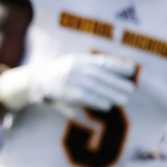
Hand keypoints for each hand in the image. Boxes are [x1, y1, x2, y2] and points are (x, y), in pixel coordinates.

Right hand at [0, 54, 135, 111]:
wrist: (34, 80)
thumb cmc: (60, 75)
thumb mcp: (76, 65)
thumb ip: (96, 67)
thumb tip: (127, 67)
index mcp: (78, 60)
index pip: (100, 61)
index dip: (117, 65)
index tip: (132, 69)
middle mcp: (73, 68)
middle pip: (98, 76)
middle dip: (115, 82)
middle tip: (131, 90)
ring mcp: (66, 79)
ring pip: (91, 87)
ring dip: (108, 93)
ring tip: (123, 100)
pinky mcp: (61, 92)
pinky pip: (80, 97)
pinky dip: (94, 101)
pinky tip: (106, 106)